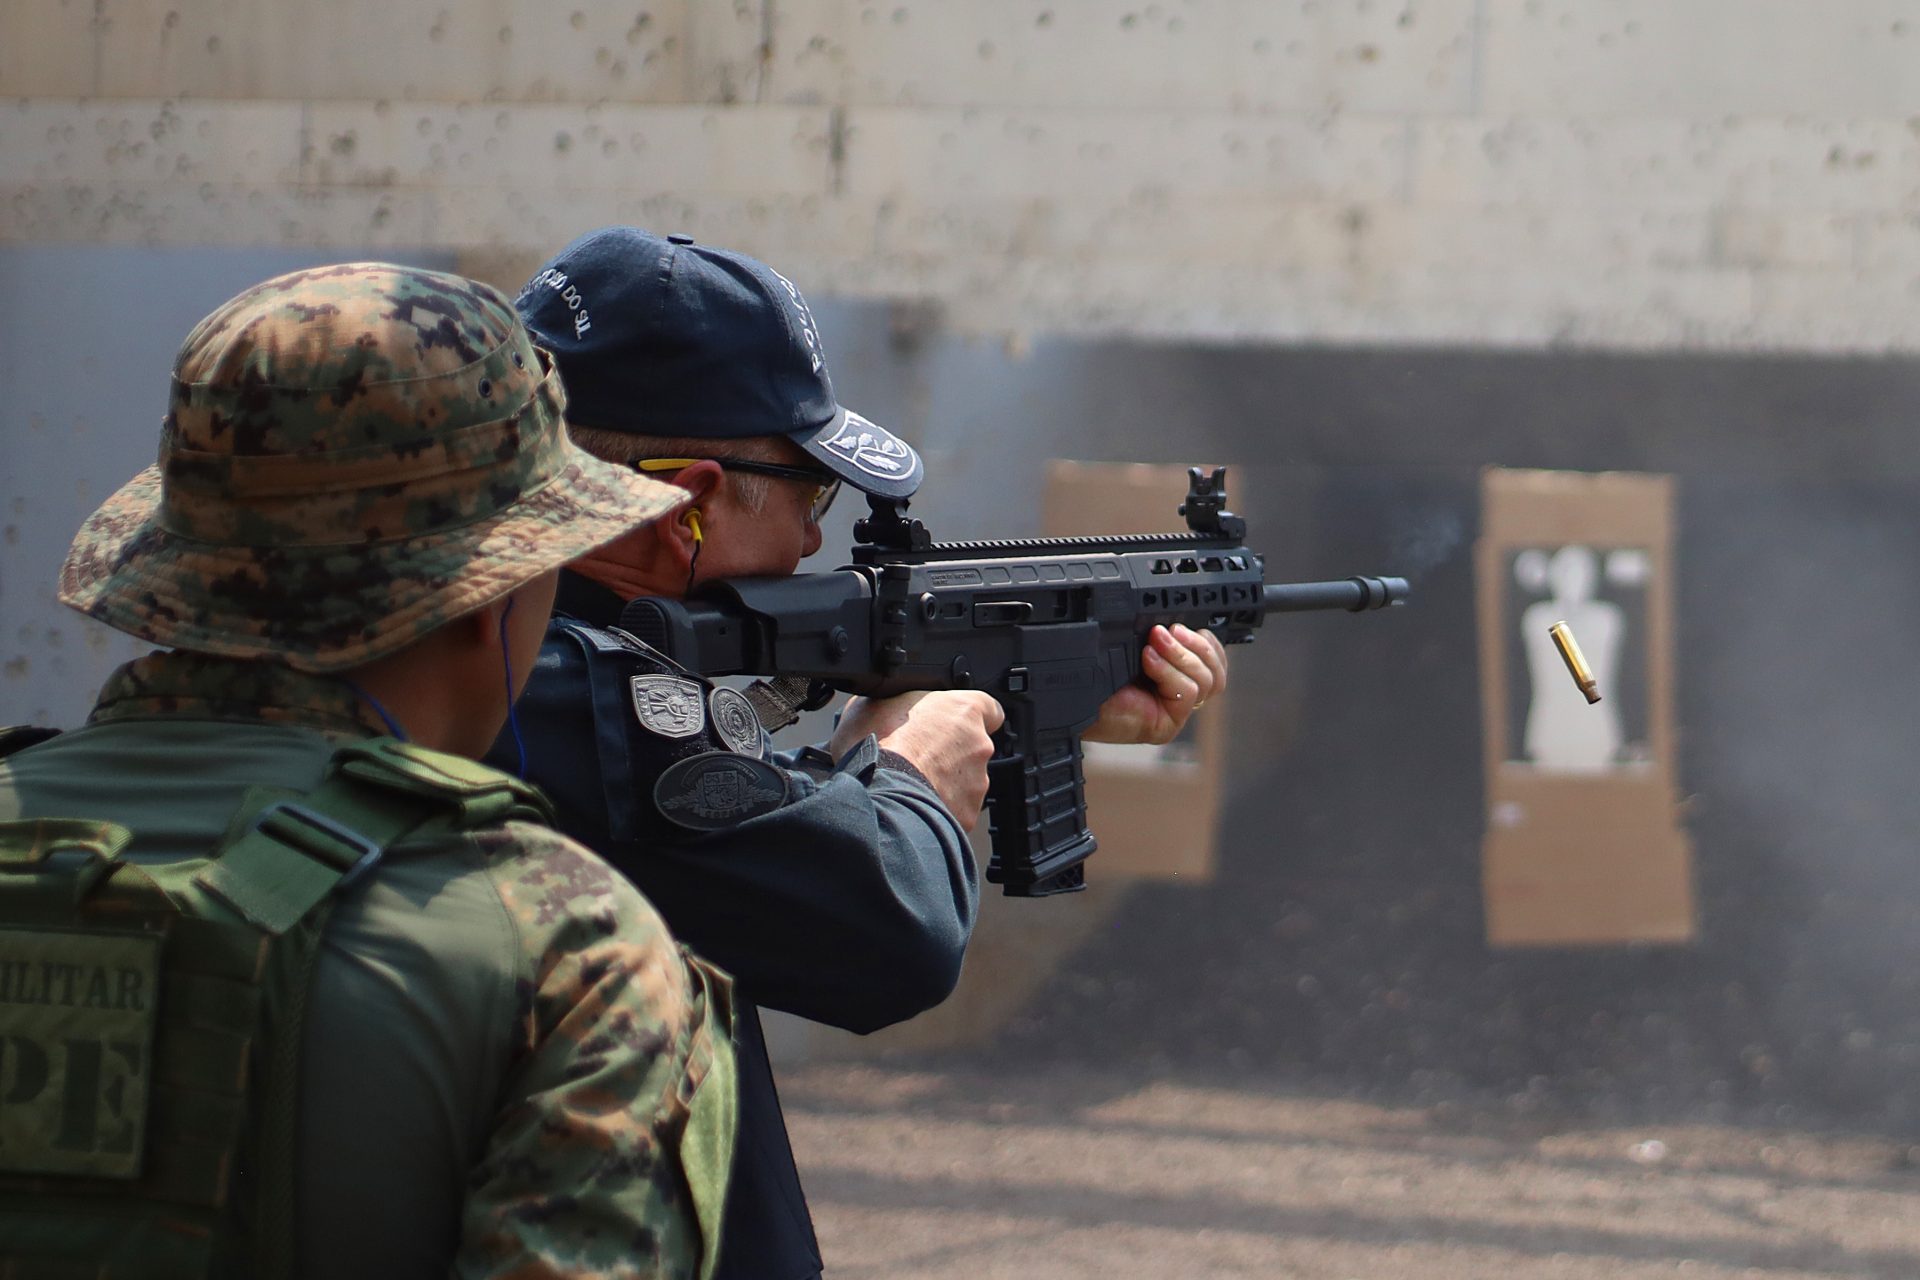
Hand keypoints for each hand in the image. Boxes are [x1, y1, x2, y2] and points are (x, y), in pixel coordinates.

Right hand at [830, 690, 1005, 829]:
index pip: (990, 709)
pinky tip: (915, 804)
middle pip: (973, 749)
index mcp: (964, 710)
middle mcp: (979, 745)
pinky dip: (940, 808)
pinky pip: (956, 810)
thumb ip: (897, 701)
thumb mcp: (874, 703)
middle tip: (918, 758)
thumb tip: (886, 706)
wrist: (877, 792)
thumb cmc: (877, 745)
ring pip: (966, 782)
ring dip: (945, 783)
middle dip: (950, 754)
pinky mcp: (967, 813)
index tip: (956, 724)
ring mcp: (977, 782)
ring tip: (912, 784)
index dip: (972, 718)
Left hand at [1083, 623, 1227, 744]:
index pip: (1214, 660)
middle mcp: (1177, 694)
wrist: (1067, 698)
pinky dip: (1169, 672)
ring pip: (1205, 681)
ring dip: (1180, 656)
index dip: (1209, 642)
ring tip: (1152, 645)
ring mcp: (1173, 712)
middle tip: (1166, 630)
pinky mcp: (1165, 726)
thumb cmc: (1092, 673)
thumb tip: (1177, 624)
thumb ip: (1160, 637)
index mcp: (1174, 673)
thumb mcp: (1132, 647)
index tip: (1188, 624)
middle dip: (1196, 644)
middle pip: (1215, 671)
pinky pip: (1187, 694)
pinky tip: (1148, 662)